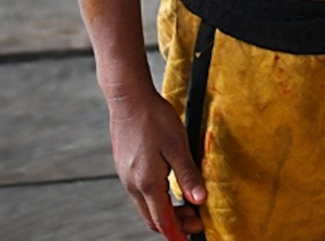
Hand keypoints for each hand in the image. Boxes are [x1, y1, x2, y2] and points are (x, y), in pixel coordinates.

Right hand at [105, 78, 202, 236]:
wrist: (127, 96)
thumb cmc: (153, 118)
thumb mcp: (177, 146)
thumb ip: (188, 175)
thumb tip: (200, 201)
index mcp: (146, 183)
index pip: (163, 221)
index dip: (180, 233)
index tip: (194, 234)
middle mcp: (133, 184)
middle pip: (153, 218)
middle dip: (175, 224)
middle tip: (197, 219)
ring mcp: (126, 176)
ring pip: (145, 206)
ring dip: (165, 212)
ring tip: (187, 204)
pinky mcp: (124, 167)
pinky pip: (140, 193)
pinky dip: (156, 199)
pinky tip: (169, 187)